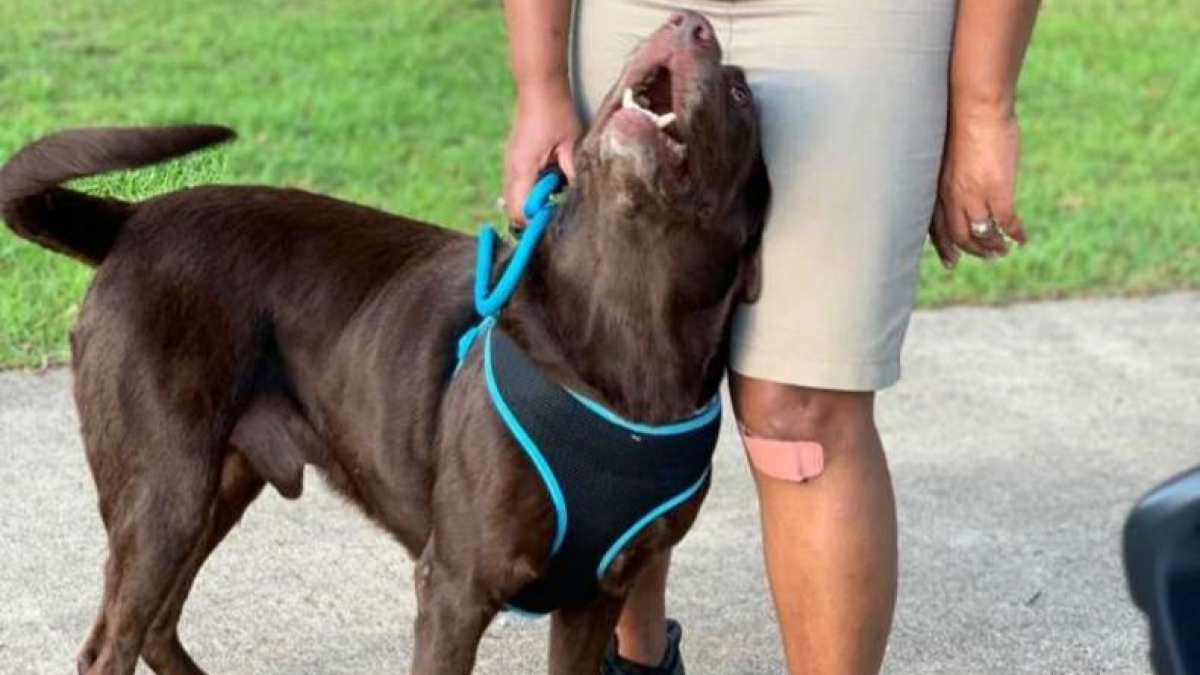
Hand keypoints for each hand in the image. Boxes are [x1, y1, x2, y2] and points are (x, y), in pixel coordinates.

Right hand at [503, 85, 581, 226]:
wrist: (539, 86)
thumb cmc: (556, 112)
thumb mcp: (572, 145)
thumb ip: (574, 175)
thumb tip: (582, 201)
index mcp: (523, 168)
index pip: (519, 213)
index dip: (536, 224)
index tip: (558, 222)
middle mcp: (511, 170)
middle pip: (513, 211)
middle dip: (535, 217)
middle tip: (560, 211)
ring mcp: (510, 165)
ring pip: (516, 199)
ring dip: (535, 202)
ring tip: (558, 191)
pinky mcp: (515, 160)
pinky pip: (519, 185)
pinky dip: (533, 189)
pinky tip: (553, 179)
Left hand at [929, 105, 1027, 266]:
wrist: (976, 107)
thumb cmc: (963, 121)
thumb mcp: (949, 153)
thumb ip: (952, 170)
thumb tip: (962, 173)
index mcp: (938, 187)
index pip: (936, 226)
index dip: (943, 246)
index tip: (950, 262)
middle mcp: (952, 196)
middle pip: (958, 235)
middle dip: (971, 250)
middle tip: (987, 256)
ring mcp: (973, 195)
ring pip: (980, 233)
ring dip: (993, 246)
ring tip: (1003, 250)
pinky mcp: (997, 190)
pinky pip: (1005, 222)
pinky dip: (1014, 233)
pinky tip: (1022, 238)